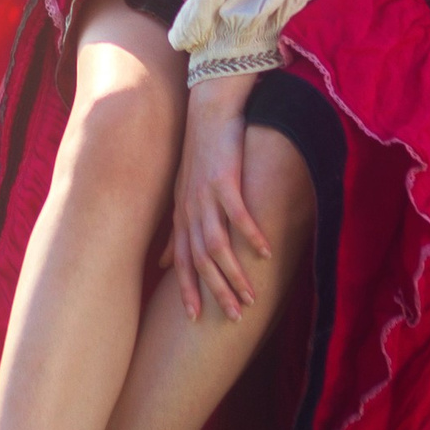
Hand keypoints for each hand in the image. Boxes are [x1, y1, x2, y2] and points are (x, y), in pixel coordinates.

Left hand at [164, 71, 267, 321]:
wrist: (209, 110)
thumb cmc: (200, 155)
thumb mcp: (183, 195)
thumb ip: (176, 231)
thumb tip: (164, 263)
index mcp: (181, 215)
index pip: (181, 262)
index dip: (187, 290)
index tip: (196, 319)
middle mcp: (189, 209)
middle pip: (201, 260)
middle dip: (216, 291)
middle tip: (235, 317)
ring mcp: (206, 195)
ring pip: (218, 244)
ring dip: (235, 272)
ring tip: (253, 296)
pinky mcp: (225, 178)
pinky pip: (238, 213)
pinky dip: (250, 235)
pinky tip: (266, 253)